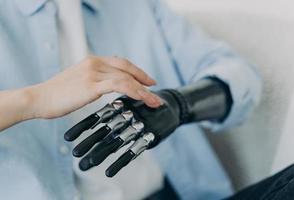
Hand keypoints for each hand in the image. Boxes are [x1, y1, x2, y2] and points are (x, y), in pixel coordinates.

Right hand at [29, 56, 161, 118]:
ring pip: (126, 78)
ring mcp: (93, 73)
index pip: (121, 63)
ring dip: (143, 90)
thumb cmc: (57, 94)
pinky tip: (142, 98)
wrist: (39, 98)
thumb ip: (95, 80)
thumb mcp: (79, 81)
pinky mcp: (91, 85)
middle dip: (144, 80)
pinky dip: (134, 91)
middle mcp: (95, 63)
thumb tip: (108, 87)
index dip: (137, 71)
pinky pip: (119, 85)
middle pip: (127, 69)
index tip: (147, 80)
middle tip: (155, 91)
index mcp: (92, 61)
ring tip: (154, 101)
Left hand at [64, 91, 180, 176]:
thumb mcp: (131, 102)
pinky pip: (133, 150)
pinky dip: (120, 162)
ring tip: (85, 164)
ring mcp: (138, 126)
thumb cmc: (149, 105)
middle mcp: (128, 115)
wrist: (173, 104)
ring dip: (100, 153)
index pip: (98, 116)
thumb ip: (117, 109)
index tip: (68, 137)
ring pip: (116, 141)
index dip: (83, 126)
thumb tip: (100, 122)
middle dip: (89, 142)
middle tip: (75, 154)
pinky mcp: (149, 136)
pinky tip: (109, 172)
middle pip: (104, 130)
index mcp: (122, 105)